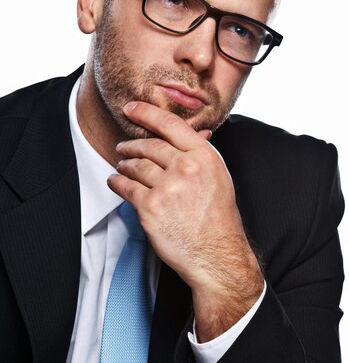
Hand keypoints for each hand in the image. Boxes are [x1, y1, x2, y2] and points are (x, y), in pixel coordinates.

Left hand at [107, 102, 263, 340]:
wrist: (216, 254)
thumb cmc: (220, 219)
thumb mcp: (219, 178)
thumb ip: (200, 154)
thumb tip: (192, 133)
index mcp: (205, 157)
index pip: (170, 125)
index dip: (147, 113)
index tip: (133, 108)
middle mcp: (186, 167)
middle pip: (149, 145)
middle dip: (132, 144)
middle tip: (124, 146)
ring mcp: (166, 187)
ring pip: (135, 165)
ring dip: (124, 164)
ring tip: (122, 165)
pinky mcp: (150, 207)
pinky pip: (125, 187)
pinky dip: (117, 182)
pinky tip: (115, 181)